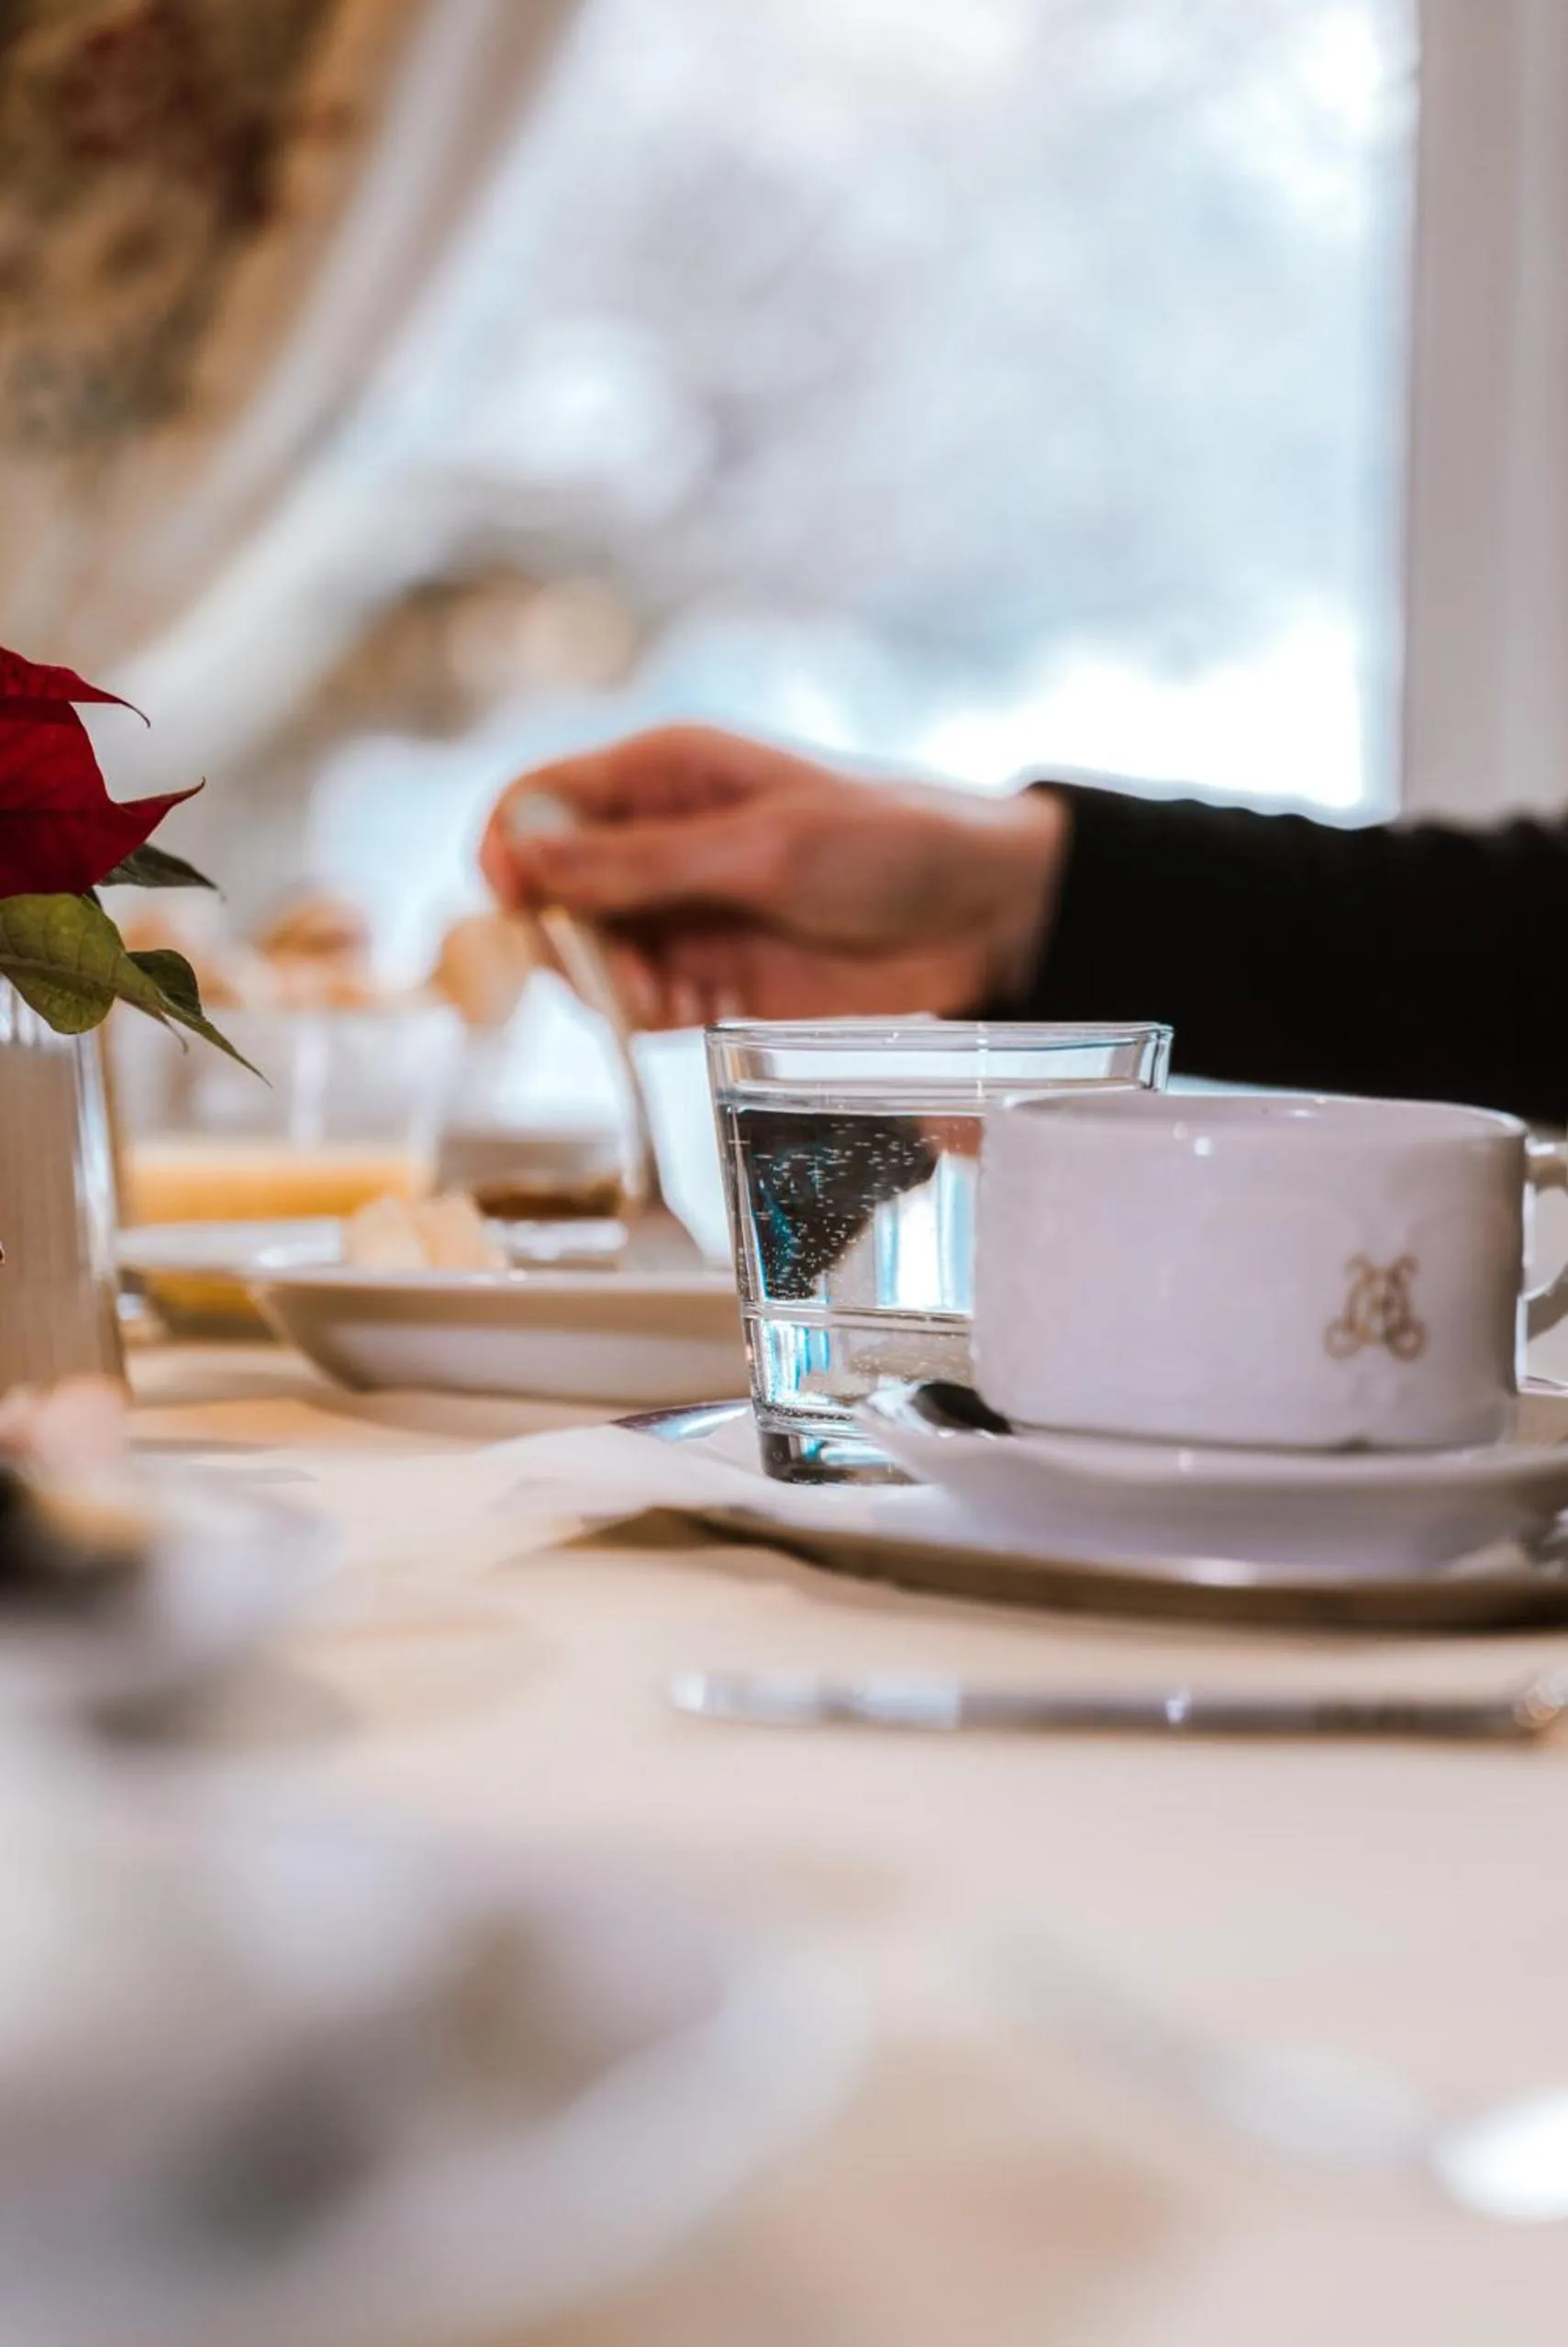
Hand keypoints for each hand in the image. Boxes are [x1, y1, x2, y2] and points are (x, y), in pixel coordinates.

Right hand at [480, 725, 1067, 1026]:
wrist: (990, 919)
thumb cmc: (893, 845)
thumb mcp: (767, 847)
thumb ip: (644, 862)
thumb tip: (523, 858)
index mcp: (661, 775)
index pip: (533, 806)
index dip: (506, 854)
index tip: (515, 904)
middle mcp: (654, 844)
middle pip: (542, 892)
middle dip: (553, 936)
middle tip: (610, 967)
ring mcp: (678, 917)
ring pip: (580, 958)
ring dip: (599, 984)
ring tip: (663, 996)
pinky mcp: (706, 983)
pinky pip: (633, 1008)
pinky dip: (641, 1020)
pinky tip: (689, 1014)